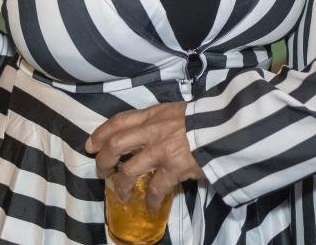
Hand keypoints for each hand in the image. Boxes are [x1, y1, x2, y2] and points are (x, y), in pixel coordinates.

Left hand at [86, 103, 203, 209]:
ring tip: (121, 194)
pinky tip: (150, 205)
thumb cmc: (203, 117)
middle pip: (116, 145)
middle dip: (104, 160)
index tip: (91, 145)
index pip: (119, 121)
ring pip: (129, 170)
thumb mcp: (176, 111)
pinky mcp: (174, 168)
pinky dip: (150, 199)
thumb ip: (159, 120)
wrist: (225, 125)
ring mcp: (162, 150)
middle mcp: (153, 131)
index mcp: (153, 115)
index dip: (101, 133)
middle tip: (102, 171)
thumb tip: (146, 132)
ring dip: (122, 185)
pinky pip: (155, 188)